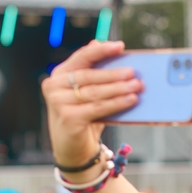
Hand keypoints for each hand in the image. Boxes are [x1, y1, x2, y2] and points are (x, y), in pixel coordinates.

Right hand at [41, 41, 142, 169]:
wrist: (74, 148)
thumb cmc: (84, 116)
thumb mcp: (87, 93)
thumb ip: (92, 71)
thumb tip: (101, 44)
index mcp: (59, 75)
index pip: (82, 57)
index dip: (101, 50)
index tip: (119, 46)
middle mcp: (54, 86)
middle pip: (89, 76)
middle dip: (114, 74)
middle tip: (133, 72)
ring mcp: (59, 103)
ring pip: (95, 92)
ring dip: (119, 88)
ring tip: (137, 85)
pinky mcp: (69, 118)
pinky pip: (98, 108)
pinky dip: (117, 103)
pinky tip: (131, 100)